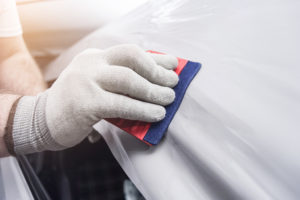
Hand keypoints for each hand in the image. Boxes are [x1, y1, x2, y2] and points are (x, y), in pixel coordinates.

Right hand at [11, 44, 178, 152]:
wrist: (42, 121)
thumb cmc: (76, 105)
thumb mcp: (97, 86)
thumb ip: (120, 83)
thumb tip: (154, 85)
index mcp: (95, 58)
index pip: (130, 52)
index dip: (155, 58)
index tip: (173, 64)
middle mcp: (90, 64)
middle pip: (131, 58)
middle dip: (157, 71)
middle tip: (173, 83)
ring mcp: (86, 81)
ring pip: (128, 80)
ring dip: (153, 91)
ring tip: (169, 99)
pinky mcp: (85, 102)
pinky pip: (121, 104)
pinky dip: (143, 109)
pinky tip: (156, 114)